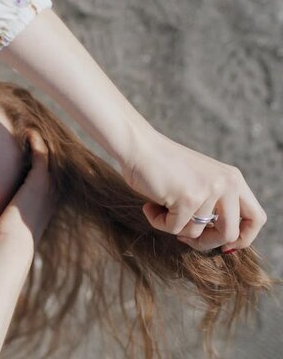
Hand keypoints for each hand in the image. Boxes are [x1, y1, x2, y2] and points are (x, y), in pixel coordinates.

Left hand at [0, 130, 54, 246]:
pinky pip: (42, 153)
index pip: (51, 179)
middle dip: (46, 149)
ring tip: (30, 131)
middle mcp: (53, 193)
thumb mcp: (14, 227)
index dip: (45, 165)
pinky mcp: (39, 179)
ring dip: (41, 141)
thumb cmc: (10, 240)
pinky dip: (36, 140)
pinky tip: (27, 132)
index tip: (32, 155)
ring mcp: (49, 186)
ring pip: (50, 155)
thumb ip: (10, 220)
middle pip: (54, 164)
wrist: (15, 243)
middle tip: (35, 136)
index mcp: (50, 204)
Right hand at [122, 129, 266, 252]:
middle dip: (205, 243)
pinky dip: (158, 221)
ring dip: (173, 227)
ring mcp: (208, 191)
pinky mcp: (187, 198)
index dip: (243, 238)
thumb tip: (223, 244)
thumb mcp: (200, 183)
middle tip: (183, 238)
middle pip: (229, 234)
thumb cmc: (162, 167)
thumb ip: (215, 205)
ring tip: (160, 208)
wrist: (139, 148)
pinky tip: (150, 206)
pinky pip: (174, 228)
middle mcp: (227, 184)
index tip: (225, 247)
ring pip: (196, 233)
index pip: (256, 218)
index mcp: (233, 179)